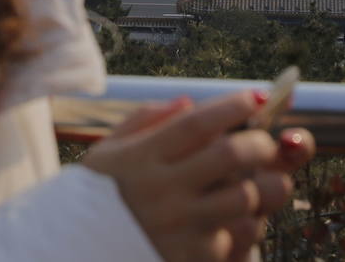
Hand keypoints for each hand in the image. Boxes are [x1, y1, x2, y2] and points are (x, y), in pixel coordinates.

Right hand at [84, 90, 315, 261]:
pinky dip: (244, 224)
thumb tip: (189, 103)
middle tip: (265, 143)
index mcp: (142, 158)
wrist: (79, 249)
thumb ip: (147, 120)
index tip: (255, 97)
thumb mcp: (110, 150)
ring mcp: (179, 228)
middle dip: (260, 143)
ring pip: (244, 198)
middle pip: (229, 155)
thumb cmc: (100, 194)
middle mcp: (161, 191)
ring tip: (257, 183)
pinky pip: (238, 237)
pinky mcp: (191, 259)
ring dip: (260, 187)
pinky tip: (235, 218)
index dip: (232, 106)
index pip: (197, 124)